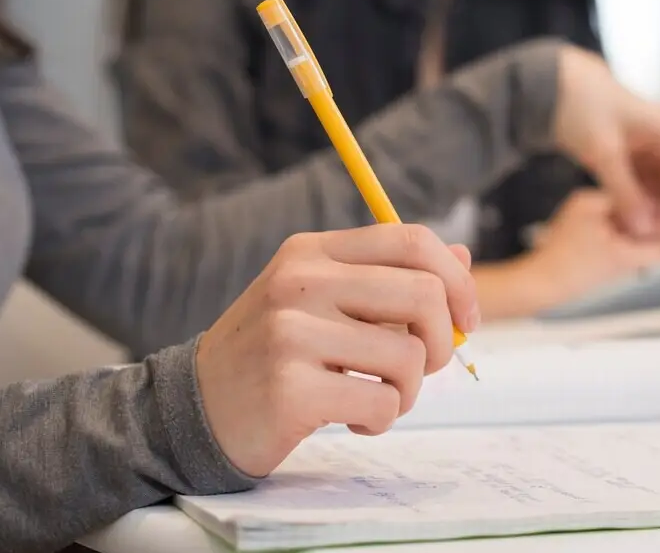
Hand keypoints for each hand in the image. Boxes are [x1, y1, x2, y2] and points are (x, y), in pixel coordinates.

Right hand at [195, 225, 478, 476]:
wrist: (192, 411)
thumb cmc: (275, 355)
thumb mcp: (325, 301)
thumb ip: (390, 278)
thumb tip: (463, 255)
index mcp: (313, 252)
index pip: (412, 241)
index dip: (457, 280)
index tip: (467, 319)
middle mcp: (300, 282)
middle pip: (425, 294)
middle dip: (442, 341)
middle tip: (422, 369)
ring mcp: (291, 333)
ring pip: (409, 356)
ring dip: (407, 390)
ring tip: (373, 397)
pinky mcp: (290, 389)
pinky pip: (383, 402)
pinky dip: (380, 419)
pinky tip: (348, 417)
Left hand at [518, 189, 659, 309]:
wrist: (536, 289)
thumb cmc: (569, 273)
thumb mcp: (619, 260)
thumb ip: (650, 250)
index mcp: (592, 200)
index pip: (636, 200)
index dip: (654, 219)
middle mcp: (586, 204)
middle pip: (630, 213)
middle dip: (643, 233)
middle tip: (655, 251)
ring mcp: (581, 219)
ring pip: (621, 227)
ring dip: (632, 243)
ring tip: (637, 261)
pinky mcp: (579, 236)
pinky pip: (609, 237)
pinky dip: (618, 251)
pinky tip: (621, 265)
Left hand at [553, 46, 659, 237]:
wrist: (558, 88)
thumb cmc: (584, 106)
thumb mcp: (601, 151)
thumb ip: (624, 193)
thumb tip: (646, 230)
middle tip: (635, 234)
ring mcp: (655, 156)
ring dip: (646, 215)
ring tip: (618, 221)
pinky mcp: (638, 164)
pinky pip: (646, 195)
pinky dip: (634, 208)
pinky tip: (616, 211)